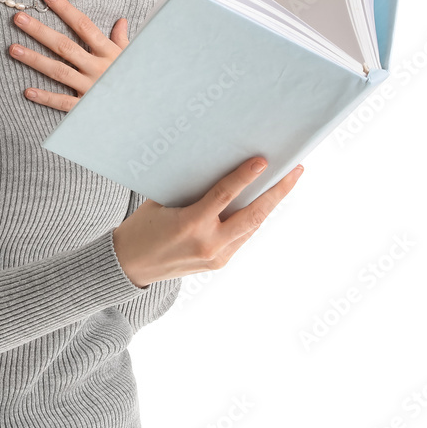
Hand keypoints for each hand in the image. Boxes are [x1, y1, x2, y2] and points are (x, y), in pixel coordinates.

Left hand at [8, 0, 128, 111]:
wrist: (147, 110)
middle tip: (18, 18)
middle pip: (64, 46)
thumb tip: (121, 21)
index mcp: (108, 52)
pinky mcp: (85, 108)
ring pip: (58, 71)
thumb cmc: (137, 79)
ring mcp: (90, 88)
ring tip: (13, 49)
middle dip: (40, 31)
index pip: (84, 26)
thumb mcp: (132, 57)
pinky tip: (27, 91)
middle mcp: (97, 68)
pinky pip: (63, 103)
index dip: (66, 10)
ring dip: (34, 60)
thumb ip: (123, 40)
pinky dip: (46, 97)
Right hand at [111, 157, 304, 287]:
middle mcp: (207, 244)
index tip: (263, 161)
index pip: (224, 196)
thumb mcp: (161, 201)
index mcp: (189, 225)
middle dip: (278, 192)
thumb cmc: (142, 227)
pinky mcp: (218, 264)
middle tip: (296, 170)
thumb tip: (217, 163)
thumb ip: (190, 187)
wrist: (129, 267)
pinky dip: (253, 218)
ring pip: (252, 227)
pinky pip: (242, 237)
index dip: (244, 177)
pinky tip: (263, 202)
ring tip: (286, 181)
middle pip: (253, 216)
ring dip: (270, 205)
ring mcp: (216, 257)